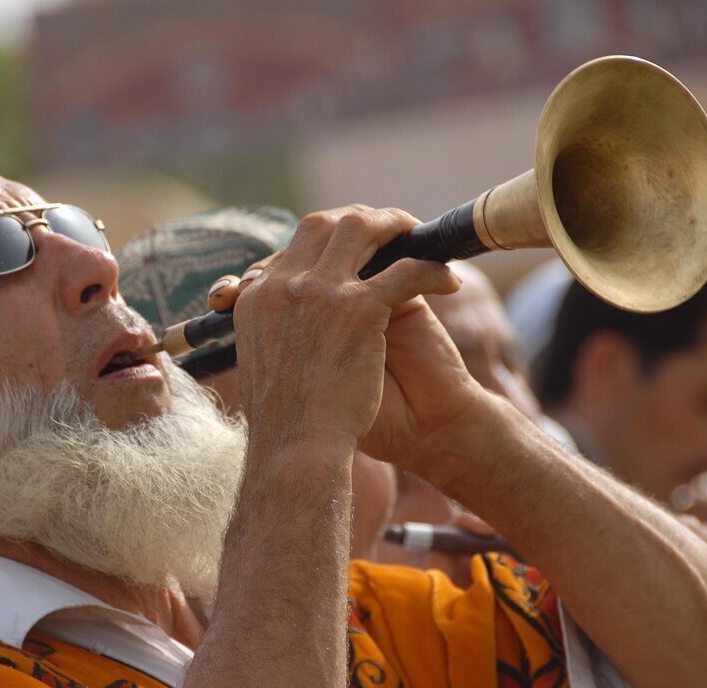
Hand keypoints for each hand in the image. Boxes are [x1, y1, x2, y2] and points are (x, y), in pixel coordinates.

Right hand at [209, 206, 461, 459]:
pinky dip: (432, 269)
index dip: (329, 240)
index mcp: (257, 298)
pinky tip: (449, 281)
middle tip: (391, 230)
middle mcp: (283, 285)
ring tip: (418, 236)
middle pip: (325, 223)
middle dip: (363, 220)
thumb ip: (278, 332)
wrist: (298, 450)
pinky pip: (406, 269)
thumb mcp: (268, 364)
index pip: (294, 247)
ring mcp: (319, 292)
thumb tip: (293, 327)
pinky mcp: (357, 308)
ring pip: (361, 228)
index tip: (355, 250)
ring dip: (395, 225)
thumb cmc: (286, 420)